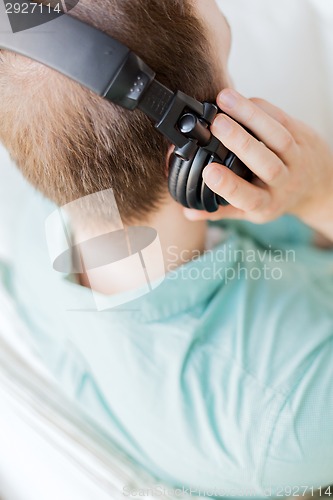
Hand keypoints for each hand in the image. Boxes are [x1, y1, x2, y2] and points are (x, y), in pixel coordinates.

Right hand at [184, 89, 332, 230]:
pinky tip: (240, 99)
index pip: (247, 198)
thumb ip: (220, 210)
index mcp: (266, 204)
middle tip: (216, 124)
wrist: (317, 186)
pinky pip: (282, 119)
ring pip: (277, 136)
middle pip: (265, 164)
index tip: (209, 172)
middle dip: (240, 142)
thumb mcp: (251, 211)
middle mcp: (283, 183)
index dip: (228, 186)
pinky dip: (261, 107)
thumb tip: (187, 211)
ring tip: (224, 99)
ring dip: (250, 116)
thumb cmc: (276, 197)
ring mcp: (296, 159)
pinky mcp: (303, 136)